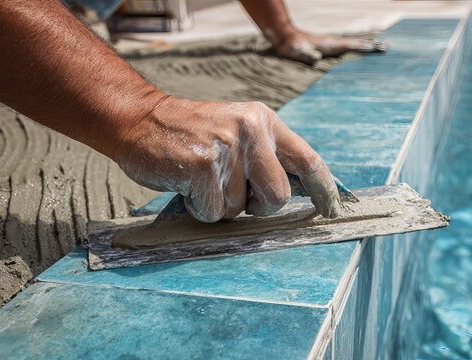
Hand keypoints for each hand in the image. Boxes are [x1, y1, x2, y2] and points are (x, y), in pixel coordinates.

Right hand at [114, 97, 340, 222]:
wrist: (139, 120)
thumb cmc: (191, 135)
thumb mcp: (236, 131)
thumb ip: (264, 156)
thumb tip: (291, 194)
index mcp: (264, 121)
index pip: (307, 159)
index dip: (324, 189)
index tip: (332, 209)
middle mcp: (251, 130)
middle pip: (279, 196)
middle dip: (258, 206)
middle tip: (234, 193)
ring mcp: (227, 147)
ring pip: (241, 209)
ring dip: (220, 205)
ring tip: (202, 179)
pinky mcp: (203, 167)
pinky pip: (214, 212)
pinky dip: (199, 208)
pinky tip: (187, 183)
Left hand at [274, 31, 385, 63]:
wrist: (286, 39)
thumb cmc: (293, 47)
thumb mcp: (299, 51)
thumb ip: (307, 54)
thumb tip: (316, 58)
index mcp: (331, 45)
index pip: (352, 46)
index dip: (364, 47)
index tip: (377, 48)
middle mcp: (334, 43)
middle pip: (357, 44)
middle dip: (371, 45)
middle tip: (387, 47)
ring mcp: (332, 45)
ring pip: (353, 45)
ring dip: (366, 46)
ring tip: (380, 46)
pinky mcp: (329, 48)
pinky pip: (347, 49)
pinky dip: (357, 49)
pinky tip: (360, 52)